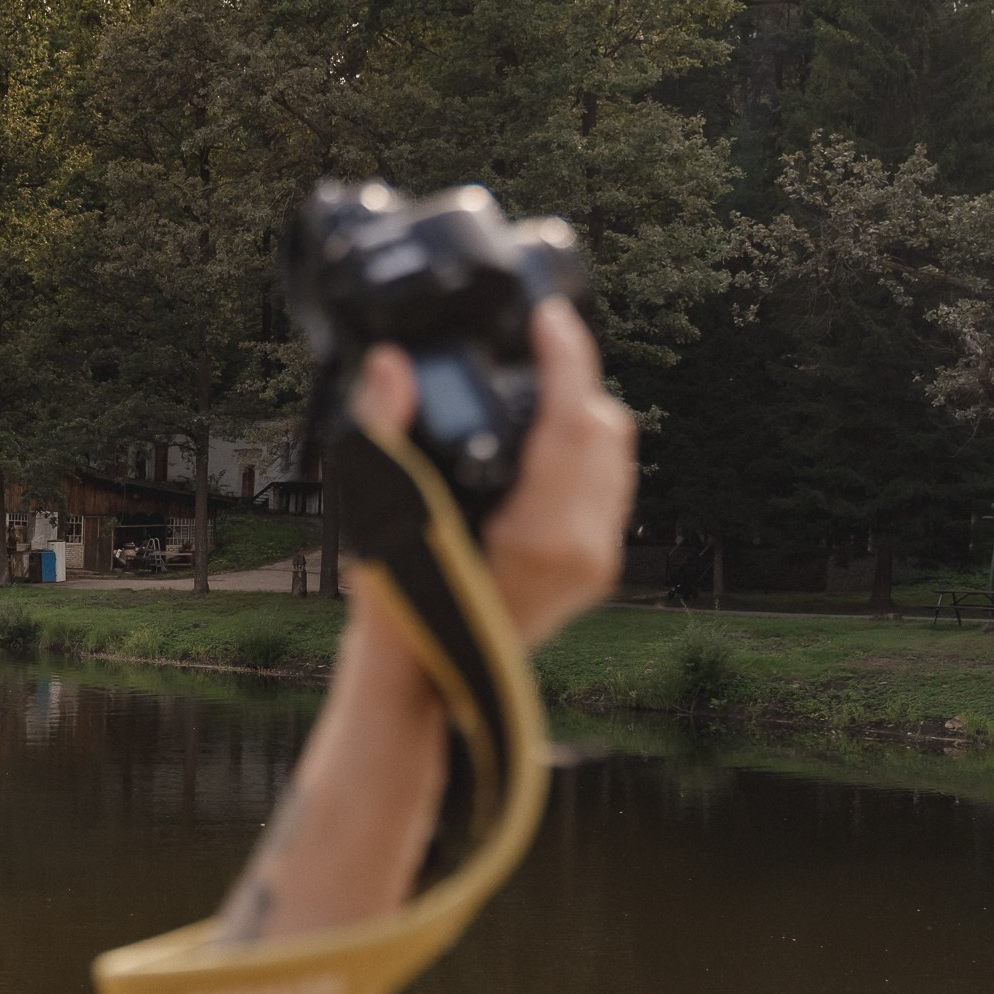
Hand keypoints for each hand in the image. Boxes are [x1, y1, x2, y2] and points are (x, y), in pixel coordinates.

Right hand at [348, 299, 635, 645]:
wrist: (428, 678)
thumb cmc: (401, 608)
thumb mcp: (379, 519)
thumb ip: (384, 435)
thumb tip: (391, 366)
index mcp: (539, 535)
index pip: (573, 418)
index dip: (565, 356)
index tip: (548, 316)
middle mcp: (581, 548)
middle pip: (604, 429)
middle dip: (576, 378)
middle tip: (537, 346)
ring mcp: (595, 561)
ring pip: (615, 455)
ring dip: (583, 411)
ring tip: (541, 385)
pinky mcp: (596, 567)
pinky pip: (610, 485)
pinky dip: (584, 449)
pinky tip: (546, 440)